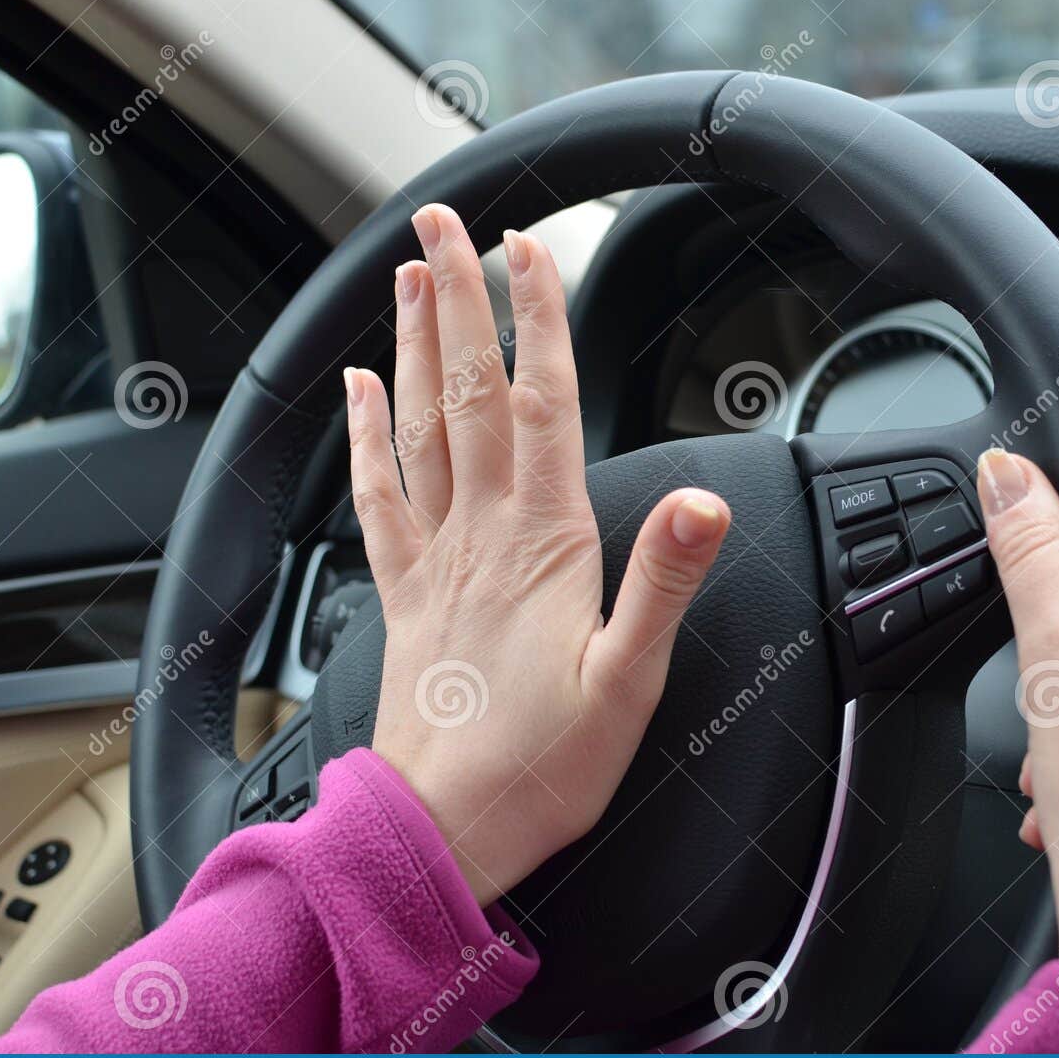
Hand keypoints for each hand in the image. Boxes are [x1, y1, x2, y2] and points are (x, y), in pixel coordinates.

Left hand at [344, 204, 730, 905]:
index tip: (532, 250)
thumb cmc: (538, 770)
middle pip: (468, 394)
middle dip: (458, 300)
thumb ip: (662, 583)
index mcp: (544, 545)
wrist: (440, 832)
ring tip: (407, 277)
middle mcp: (481, 535)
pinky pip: (376, 497)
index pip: (543, 405)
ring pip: (418, 428)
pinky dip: (364, 437)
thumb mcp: (628, 684)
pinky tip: (356, 393)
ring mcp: (434, 560)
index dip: (539, 322)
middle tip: (445, 225)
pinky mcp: (402, 594)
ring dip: (412, 346)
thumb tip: (702, 502)